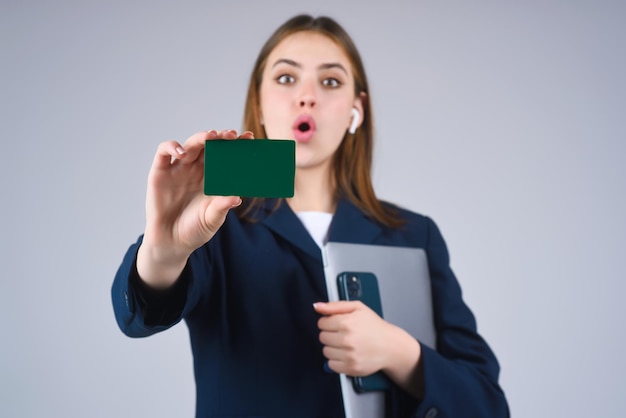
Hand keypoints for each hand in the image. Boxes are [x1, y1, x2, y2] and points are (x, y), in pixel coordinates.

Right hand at [137, 129, 253, 286]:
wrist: (171, 242)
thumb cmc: (195, 230)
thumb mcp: (212, 219)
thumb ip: (222, 207)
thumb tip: (237, 198)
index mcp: (214, 177)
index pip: (226, 155)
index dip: (236, 145)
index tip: (249, 138)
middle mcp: (197, 169)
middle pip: (210, 146)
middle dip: (221, 137)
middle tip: (231, 135)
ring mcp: (179, 168)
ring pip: (191, 144)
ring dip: (201, 137)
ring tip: (211, 136)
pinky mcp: (160, 171)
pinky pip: (164, 152)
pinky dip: (172, 147)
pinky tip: (182, 153)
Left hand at [314, 301, 392, 376]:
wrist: (390, 346)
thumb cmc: (374, 326)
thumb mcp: (358, 308)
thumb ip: (335, 306)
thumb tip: (317, 306)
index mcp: (346, 322)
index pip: (322, 323)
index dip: (329, 322)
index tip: (338, 324)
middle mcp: (346, 339)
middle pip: (322, 337)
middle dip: (331, 335)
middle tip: (344, 334)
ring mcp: (348, 355)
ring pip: (325, 351)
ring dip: (333, 348)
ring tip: (346, 345)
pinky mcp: (350, 368)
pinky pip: (331, 365)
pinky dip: (337, 361)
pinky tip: (347, 354)